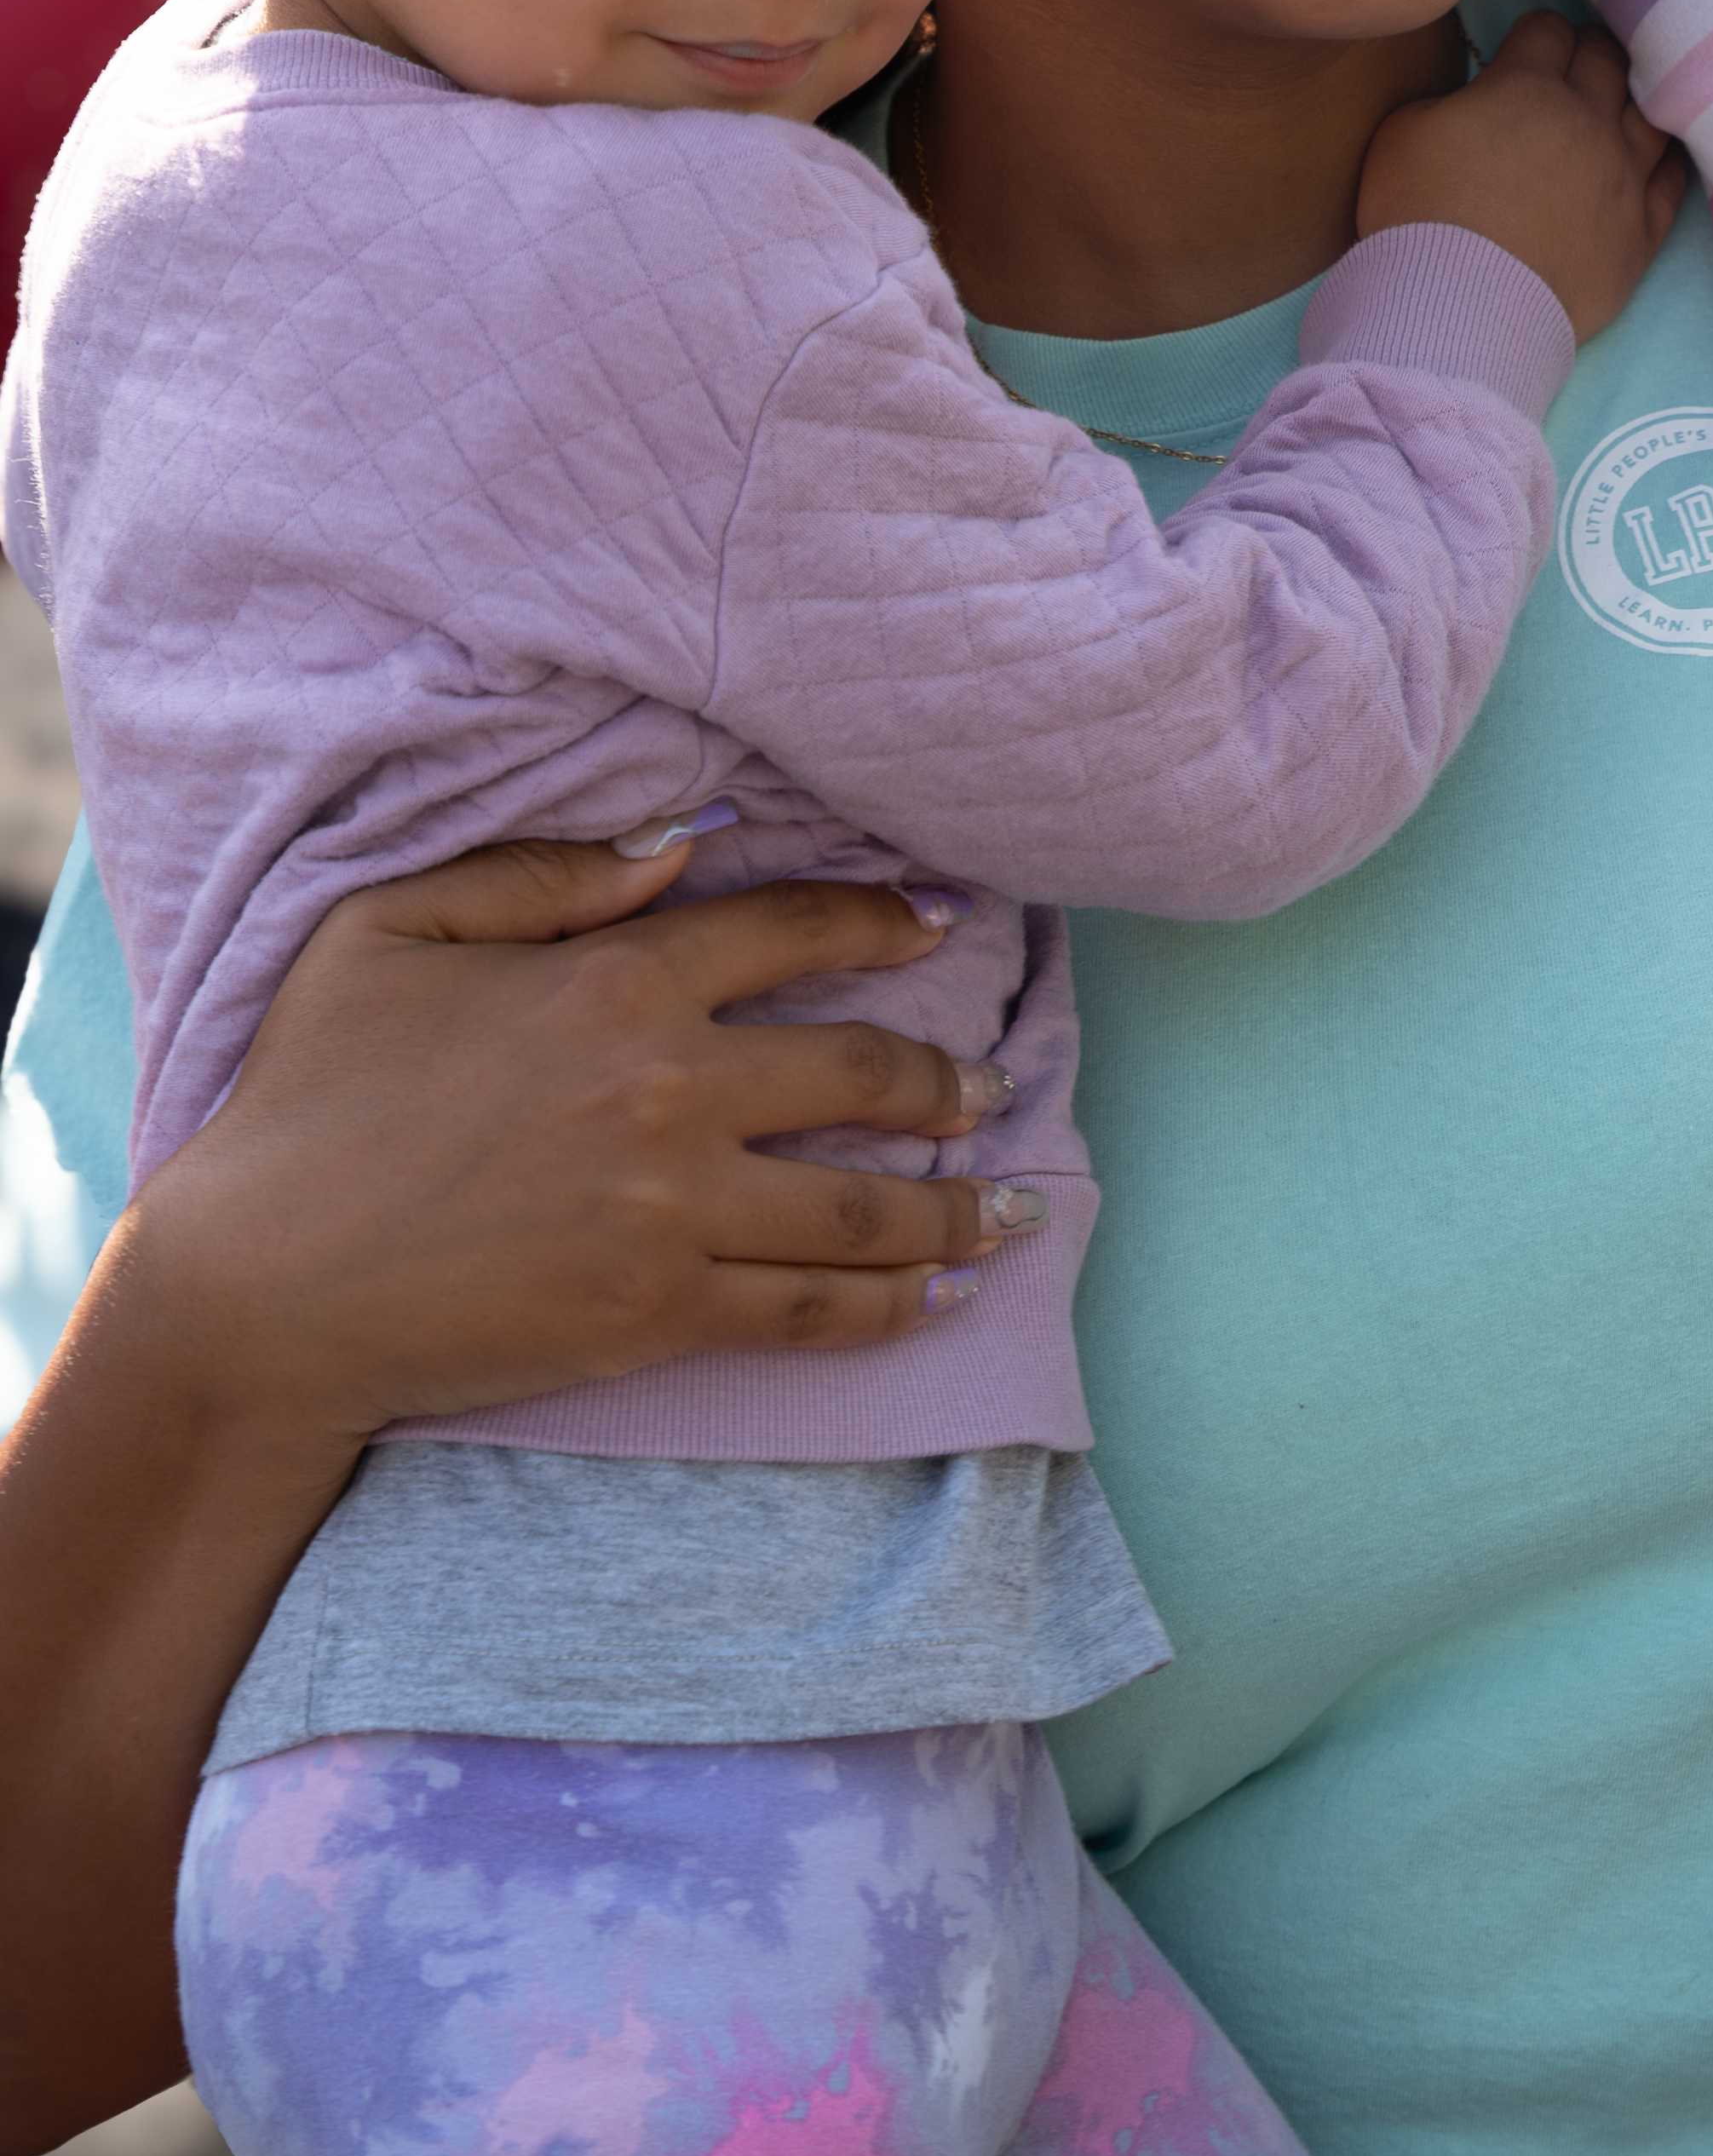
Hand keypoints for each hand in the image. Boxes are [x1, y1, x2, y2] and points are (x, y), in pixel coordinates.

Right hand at [135, 836, 1029, 1449]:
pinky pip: (811, 1308)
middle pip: (863, 1071)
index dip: (882, 920)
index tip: (940, 922)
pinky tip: (936, 1297)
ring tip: (1010, 1207)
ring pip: (867, 1205)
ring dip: (958, 1205)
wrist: (260, 1283)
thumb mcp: (391, 931)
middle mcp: (671, 1088)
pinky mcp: (660, 1312)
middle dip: (949, 1077)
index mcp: (616, 979)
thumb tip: (681, 843)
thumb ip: (544, 875)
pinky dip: (892, 1306)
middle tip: (996, 1083)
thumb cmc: (309, 1095)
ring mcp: (675, 1209)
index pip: (794, 929)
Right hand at [1354, 8, 1685, 346]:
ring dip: (1633, 100)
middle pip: (1607, 58)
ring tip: (1619, 106)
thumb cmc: (1418, 216)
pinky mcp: (1643, 231)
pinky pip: (1672, 181)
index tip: (1526, 49)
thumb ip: (1448, 100)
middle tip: (1576, 66)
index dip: (1536, 34)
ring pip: (1652, 112)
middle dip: (1589, 52)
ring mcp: (1624, 176)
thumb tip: (1476, 98)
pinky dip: (1664, 162)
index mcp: (1527, 87)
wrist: (1460, 309)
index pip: (1547, 29)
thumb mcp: (1402, 134)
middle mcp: (1588, 120)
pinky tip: (1657, 157)